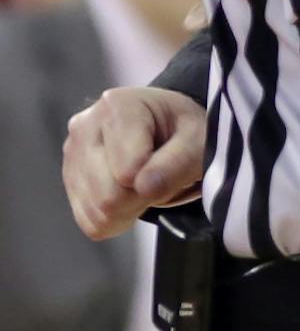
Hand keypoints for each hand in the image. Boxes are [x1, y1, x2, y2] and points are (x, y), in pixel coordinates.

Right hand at [63, 87, 207, 238]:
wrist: (171, 130)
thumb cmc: (186, 130)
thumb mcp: (199, 139)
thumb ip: (178, 162)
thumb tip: (145, 187)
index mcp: (117, 107)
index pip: (128, 172)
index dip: (157, 179)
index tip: (171, 160)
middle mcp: (84, 127)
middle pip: (108, 197)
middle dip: (143, 197)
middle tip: (161, 176)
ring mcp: (71, 156)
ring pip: (98, 214)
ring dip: (132, 208)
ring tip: (147, 180)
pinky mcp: (70, 183)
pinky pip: (92, 223)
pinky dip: (119, 217)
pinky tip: (131, 192)